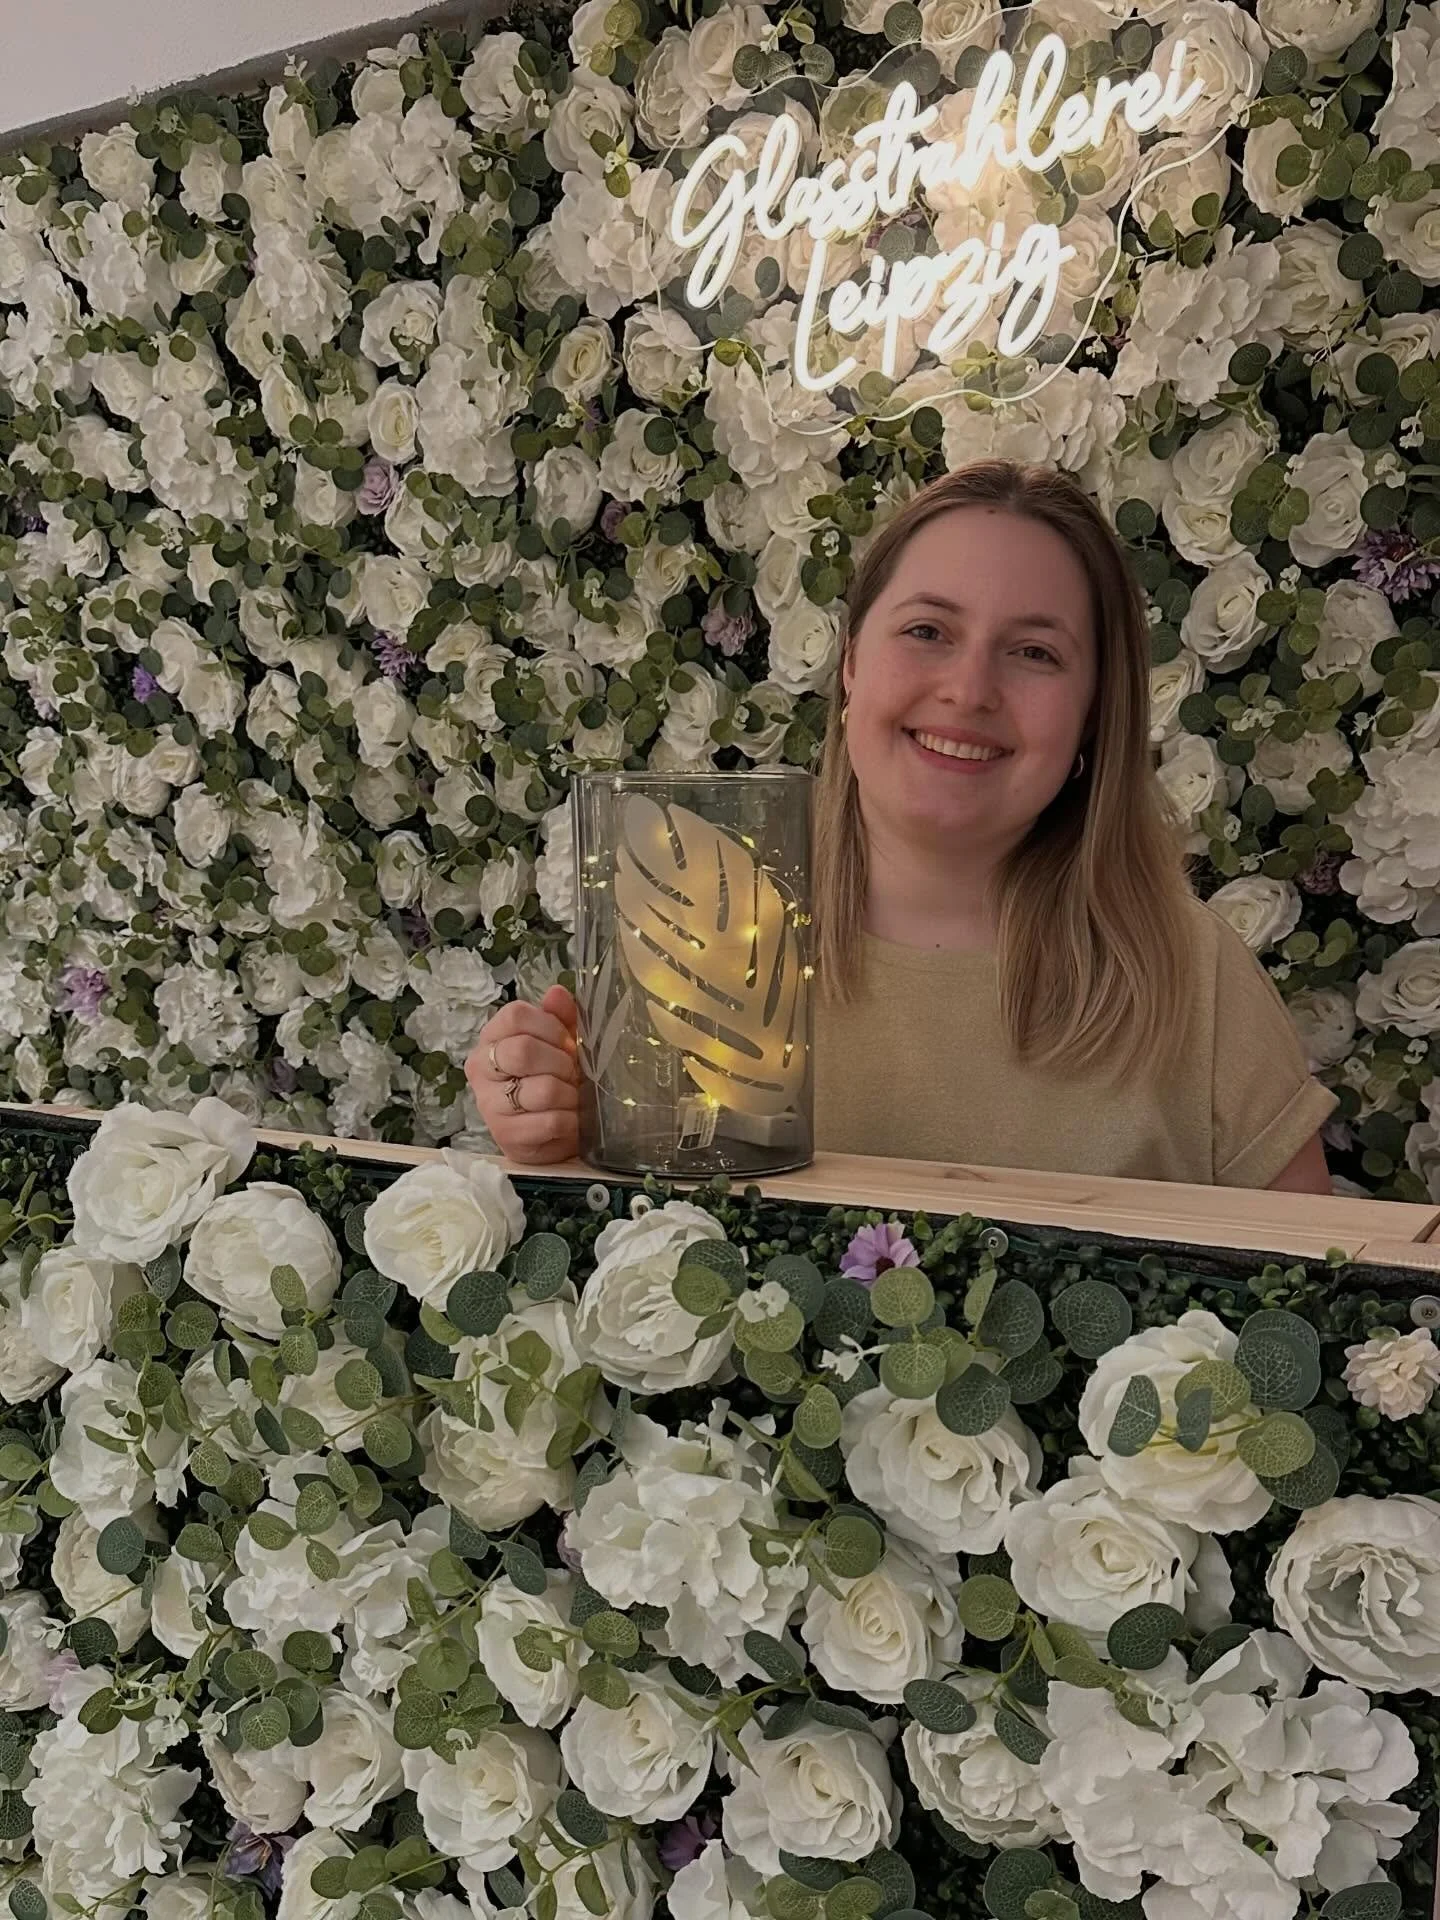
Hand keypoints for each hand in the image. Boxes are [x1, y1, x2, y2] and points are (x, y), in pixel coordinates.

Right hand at [465, 985, 583, 1164]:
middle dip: (560, 1062)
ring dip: (570, 1094)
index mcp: (491, 1038)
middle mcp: (481, 1069)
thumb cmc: (553, 1079)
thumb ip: (560, 1017)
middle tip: (572, 1073)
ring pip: (542, 1089)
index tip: (566, 1042)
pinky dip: (571, 1120)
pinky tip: (571, 1119)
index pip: (515, 1016)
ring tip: (574, 1097)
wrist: (551, 1134)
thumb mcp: (559, 1043)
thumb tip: (557, 993)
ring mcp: (490, 1104)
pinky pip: (550, 1121)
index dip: (550, 1027)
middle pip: (523, 1051)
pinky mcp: (507, 1135)